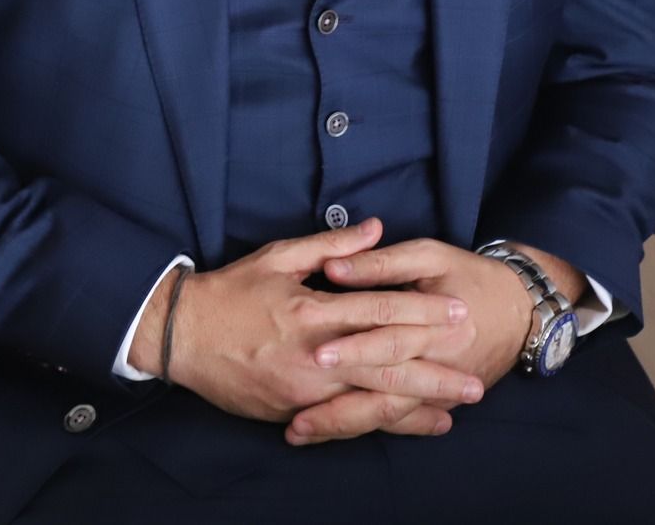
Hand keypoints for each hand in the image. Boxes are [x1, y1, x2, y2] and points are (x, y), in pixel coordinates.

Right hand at [129, 218, 482, 436]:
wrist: (180, 336)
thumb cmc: (230, 291)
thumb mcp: (278, 257)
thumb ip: (331, 247)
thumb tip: (376, 228)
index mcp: (312, 310)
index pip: (380, 311)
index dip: (423, 313)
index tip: (458, 314)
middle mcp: (313, 354)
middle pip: (386, 365)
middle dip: (434, 374)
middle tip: (474, 382)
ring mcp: (303, 389)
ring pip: (369, 400)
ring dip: (414, 408)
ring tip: (452, 413)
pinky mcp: (291, 410)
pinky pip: (343, 419)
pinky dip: (378, 422)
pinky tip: (406, 425)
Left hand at [286, 238, 576, 444]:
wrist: (522, 311)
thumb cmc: (468, 274)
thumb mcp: (429, 256)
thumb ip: (382, 263)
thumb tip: (334, 267)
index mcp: (434, 324)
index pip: (389, 339)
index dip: (354, 348)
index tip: (315, 355)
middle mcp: (435, 364)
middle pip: (384, 392)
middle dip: (339, 406)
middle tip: (295, 418)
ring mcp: (438, 389)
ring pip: (386, 415)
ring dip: (343, 425)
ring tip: (300, 432)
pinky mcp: (437, 402)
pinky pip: (397, 421)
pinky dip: (363, 429)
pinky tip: (328, 436)